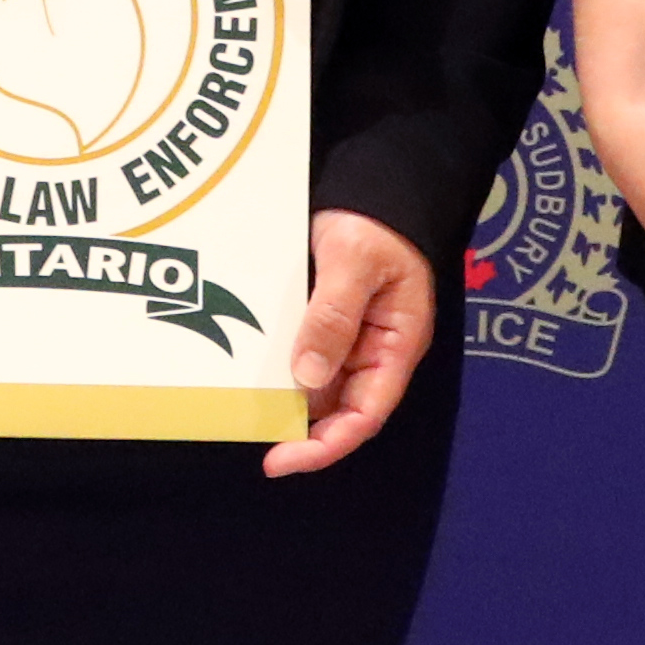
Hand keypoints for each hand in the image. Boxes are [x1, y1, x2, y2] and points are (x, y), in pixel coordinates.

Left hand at [268, 213, 433, 475]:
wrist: (373, 187)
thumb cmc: (377, 224)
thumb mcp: (354, 262)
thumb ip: (333, 315)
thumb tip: (307, 376)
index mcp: (396, 346)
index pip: (366, 415)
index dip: (327, 445)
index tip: (283, 458)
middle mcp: (374, 353)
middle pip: (342, 411)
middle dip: (304, 434)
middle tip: (259, 444)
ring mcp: (350, 341)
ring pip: (319, 389)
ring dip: (288, 403)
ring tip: (247, 414)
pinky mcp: (327, 325)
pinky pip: (305, 359)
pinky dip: (281, 372)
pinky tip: (251, 376)